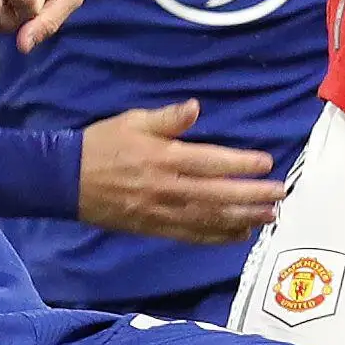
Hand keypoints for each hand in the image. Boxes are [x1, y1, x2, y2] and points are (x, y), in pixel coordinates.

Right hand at [78, 100, 283, 240]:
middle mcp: (167, 188)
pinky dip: (218, 237)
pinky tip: (239, 235)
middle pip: (218, 194)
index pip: (211, 162)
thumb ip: (167, 118)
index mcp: (163, 158)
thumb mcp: (132, 121)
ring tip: (269, 216)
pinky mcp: (154, 229)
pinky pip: (192, 236)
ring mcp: (161, 212)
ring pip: (210, 218)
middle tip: (279, 194)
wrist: (65, 180)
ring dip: (242, 218)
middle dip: (252, 196)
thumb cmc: (101, 144)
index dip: (241, 164)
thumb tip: (195, 107)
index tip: (266, 164)